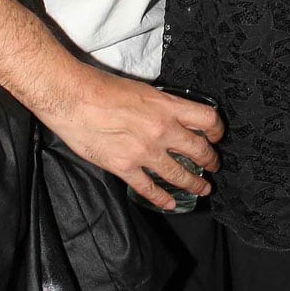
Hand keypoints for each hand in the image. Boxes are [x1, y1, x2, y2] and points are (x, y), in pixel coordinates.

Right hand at [38, 66, 222, 209]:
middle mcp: (162, 130)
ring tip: (201, 189)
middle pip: (200, 150)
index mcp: (167, 107)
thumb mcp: (141, 90)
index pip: (208, 119)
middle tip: (213, 166)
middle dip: (211, 161)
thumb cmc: (100, 87)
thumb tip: (170, 115)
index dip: (217, 130)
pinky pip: (150, 188)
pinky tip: (170, 203)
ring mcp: (145, 151)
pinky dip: (162, 198)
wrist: (72, 98)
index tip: (216, 136)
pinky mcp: (125, 167)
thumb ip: (160, 105)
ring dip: (194, 184)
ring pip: (180, 174)